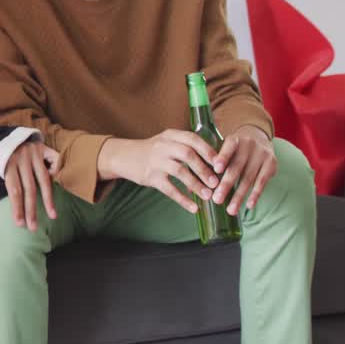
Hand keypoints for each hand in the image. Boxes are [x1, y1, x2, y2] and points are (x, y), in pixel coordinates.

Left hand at [3, 141, 61, 231]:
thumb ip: (10, 182)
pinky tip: (57, 181)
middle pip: (28, 188)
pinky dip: (56, 172)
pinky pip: (55, 161)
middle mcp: (21, 159)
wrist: (12, 133)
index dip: (17, 207)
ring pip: (43, 179)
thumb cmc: (6, 156)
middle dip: (31, 209)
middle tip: (33, 227)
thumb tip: (17, 209)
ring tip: (53, 215)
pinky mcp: (44, 147)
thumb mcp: (1, 166)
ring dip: (48, 200)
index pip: (13, 190)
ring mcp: (34, 153)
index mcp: (7, 164)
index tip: (20, 224)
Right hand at [103, 131, 221, 213]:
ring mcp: (155, 161)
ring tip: (207, 196)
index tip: (221, 164)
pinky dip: (182, 199)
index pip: (193, 139)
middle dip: (205, 169)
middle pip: (188, 154)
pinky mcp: (150, 176)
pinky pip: (169, 189)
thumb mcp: (168, 142)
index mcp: (171, 135)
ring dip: (196, 185)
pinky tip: (193, 208)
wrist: (124, 156)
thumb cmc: (153, 151)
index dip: (209, 151)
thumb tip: (215, 162)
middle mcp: (163, 146)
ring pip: (180, 172)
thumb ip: (187, 147)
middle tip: (217, 183)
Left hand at [212, 125, 276, 213]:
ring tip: (230, 210)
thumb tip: (191, 188)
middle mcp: (249, 145)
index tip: (215, 170)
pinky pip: (262, 182)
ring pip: (248, 178)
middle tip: (216, 200)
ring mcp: (262, 155)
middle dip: (226, 185)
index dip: (223, 158)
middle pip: (236, 167)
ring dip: (239, 195)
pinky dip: (255, 194)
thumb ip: (209, 166)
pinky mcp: (272, 164)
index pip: (228, 148)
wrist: (259, 137)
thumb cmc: (233, 149)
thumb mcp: (223, 151)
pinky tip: (248, 206)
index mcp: (234, 140)